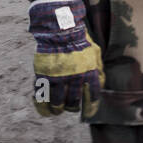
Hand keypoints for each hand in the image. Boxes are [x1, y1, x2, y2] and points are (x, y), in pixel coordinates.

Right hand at [28, 0, 103, 117]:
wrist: (60, 29)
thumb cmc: (80, 41)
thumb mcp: (95, 54)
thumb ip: (98, 71)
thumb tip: (100, 86)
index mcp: (89, 74)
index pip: (91, 98)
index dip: (90, 109)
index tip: (87, 113)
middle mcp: (74, 79)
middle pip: (73, 104)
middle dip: (72, 107)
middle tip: (70, 105)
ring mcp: (57, 78)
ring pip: (57, 104)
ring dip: (57, 110)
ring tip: (56, 110)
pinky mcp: (43, 76)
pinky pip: (42, 97)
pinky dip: (42, 106)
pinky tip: (44, 108)